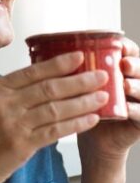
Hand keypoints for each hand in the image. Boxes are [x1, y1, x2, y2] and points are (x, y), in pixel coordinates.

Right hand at [0, 51, 107, 182]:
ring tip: (102, 97)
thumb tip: (44, 80)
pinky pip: (55, 130)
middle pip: (48, 88)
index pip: (32, 71)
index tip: (79, 57)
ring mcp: (12, 124)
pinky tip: (90, 119)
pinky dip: (75, 124)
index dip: (58, 64)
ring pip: (55, 108)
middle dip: (79, 81)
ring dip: (83, 102)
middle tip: (101, 76)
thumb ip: (11, 94)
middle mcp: (2, 103)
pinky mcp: (21, 144)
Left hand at [78, 38, 139, 161]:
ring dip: (136, 86)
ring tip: (125, 85)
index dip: (127, 48)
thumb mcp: (78, 85)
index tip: (118, 44)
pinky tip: (125, 109)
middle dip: (135, 65)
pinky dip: (134, 110)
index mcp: (119, 70)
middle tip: (124, 64)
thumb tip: (52, 50)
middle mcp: (134, 83)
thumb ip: (75, 70)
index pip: (130, 53)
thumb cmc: (81, 105)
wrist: (90, 137)